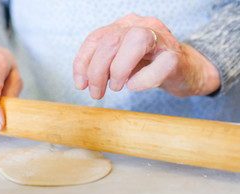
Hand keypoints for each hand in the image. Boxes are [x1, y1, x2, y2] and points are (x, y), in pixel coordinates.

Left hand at [73, 14, 219, 98]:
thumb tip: (84, 81)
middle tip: (97, 93)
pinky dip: (144, 79)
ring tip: (117, 87)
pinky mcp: (177, 57)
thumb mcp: (121, 62)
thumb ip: (104, 65)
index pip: (96, 37)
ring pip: (136, 41)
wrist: (188, 70)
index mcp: (125, 26)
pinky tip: (135, 86)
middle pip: (111, 40)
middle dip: (97, 71)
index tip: (80, 84)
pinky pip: (161, 64)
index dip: (83, 62)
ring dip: (119, 70)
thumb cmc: (150, 66)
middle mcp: (143, 25)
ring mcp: (162, 39)